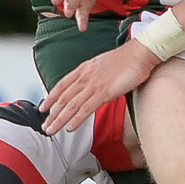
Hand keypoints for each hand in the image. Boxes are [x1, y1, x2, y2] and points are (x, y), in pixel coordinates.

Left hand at [42, 39, 159, 133]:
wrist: (140, 53)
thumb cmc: (128, 59)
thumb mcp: (104, 65)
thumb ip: (95, 75)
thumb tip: (92, 86)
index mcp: (84, 69)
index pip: (62, 85)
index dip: (51, 98)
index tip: (44, 108)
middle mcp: (86, 76)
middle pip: (63, 97)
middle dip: (52, 114)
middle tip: (45, 125)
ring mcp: (94, 84)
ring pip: (71, 105)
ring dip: (59, 119)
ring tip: (51, 130)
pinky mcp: (104, 92)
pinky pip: (86, 108)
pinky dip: (76, 119)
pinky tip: (70, 127)